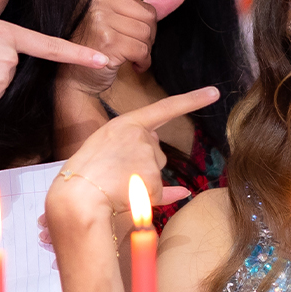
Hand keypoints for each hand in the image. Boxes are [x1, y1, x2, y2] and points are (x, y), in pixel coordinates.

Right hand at [46, 86, 220, 244]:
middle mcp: (140, 136)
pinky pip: (157, 192)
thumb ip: (138, 157)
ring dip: (141, 180)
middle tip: (113, 172)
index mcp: (125, 124)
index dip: (192, 100)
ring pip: (155, 171)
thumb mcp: (106, 155)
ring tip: (114, 183)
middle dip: (142, 163)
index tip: (214, 93)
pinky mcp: (153, 180)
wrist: (76, 198)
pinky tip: (123, 195)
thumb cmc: (84, 176)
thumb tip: (183, 188)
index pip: (166, 108)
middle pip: (155, 151)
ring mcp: (148, 157)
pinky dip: (145, 198)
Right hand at [65, 0, 190, 93]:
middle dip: (147, 33)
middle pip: (148, 12)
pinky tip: (132, 64)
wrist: (74, 78)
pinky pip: (142, 48)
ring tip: (128, 54)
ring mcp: (100, 18)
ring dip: (145, 49)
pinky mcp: (107, 40)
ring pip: (147, 32)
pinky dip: (143, 60)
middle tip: (131, 44)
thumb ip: (150, 5)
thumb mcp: (121, 20)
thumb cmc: (97, 45)